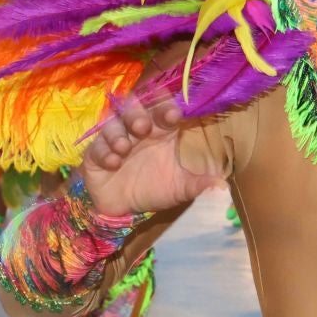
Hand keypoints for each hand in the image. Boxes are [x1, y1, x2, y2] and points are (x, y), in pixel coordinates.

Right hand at [81, 90, 223, 215]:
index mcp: (159, 131)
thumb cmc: (154, 189)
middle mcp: (136, 131)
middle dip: (136, 113)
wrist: (125, 209)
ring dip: (117, 132)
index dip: (166, 107)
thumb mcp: (179, 188)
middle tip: (142, 127)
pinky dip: (104, 152)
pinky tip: (113, 162)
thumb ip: (198, 185)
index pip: (162, 109)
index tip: (173, 116)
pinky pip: (96, 147)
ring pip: (111, 123)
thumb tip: (222, 188)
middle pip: (132, 107)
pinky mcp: (95, 155)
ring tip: (124, 147)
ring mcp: (114, 140)